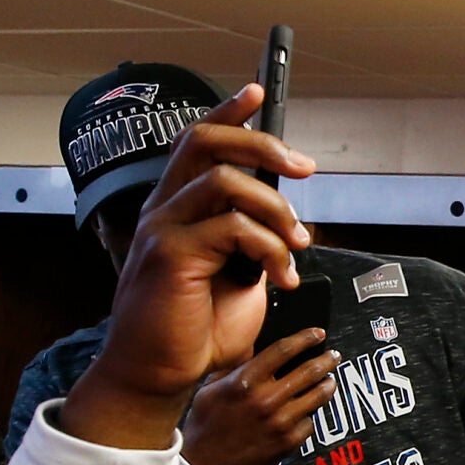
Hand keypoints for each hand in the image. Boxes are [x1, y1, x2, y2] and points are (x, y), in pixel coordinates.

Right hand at [63, 84, 314, 450]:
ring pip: (227, 184)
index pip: (195, 142)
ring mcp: (162, 230)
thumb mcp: (233, 274)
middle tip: (305, 168)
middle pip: (206, 143)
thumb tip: (286, 216)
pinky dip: (270, 249)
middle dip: (263, 144)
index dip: (227, 112)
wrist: (158, 374)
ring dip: (277, 211)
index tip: (260, 91)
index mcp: (174, 209)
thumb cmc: (194, 329)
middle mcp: (162, 210)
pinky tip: (282, 277)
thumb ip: (249, 238)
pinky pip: (234, 228)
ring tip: (298, 245)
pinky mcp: (171, 255)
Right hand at [180, 331, 342, 464]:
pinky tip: (305, 411)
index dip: (305, 338)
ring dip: (328, 384)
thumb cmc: (206, 424)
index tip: (317, 333)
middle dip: (326, 360)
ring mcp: (280, 422)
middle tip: (333, 356)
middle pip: (309, 371)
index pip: (283, 350)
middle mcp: (266, 400)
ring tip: (329, 380)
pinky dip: (309, 414)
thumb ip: (234, 367)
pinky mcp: (289, 441)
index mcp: (244, 382)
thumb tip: (255, 347)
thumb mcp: (210, 388)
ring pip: (318, 396)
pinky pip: (309, 421)